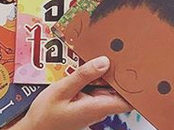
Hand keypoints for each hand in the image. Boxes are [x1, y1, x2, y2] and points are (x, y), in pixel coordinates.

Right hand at [12, 56, 131, 129]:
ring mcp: (92, 106)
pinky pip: (96, 87)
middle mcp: (98, 108)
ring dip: (105, 72)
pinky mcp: (85, 103)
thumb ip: (83, 75)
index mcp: (97, 107)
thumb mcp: (62, 90)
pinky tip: (89, 63)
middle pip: (118, 90)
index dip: (136, 86)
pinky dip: (95, 76)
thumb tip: (104, 61)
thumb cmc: (46, 115)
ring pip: (106, 87)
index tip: (138, 68)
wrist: (34, 129)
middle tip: (120, 50)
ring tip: (105, 51)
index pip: (127, 101)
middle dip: (119, 72)